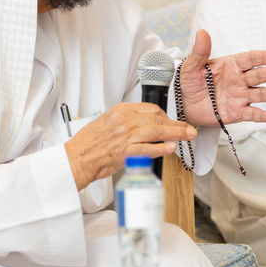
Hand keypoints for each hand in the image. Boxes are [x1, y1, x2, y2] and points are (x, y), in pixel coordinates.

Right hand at [63, 102, 195, 190]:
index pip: (150, 109)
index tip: (173, 121)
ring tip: (187, 136)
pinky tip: (171, 148)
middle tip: (188, 129)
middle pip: (157, 118)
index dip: (165, 116)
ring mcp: (125, 136)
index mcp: (120, 111)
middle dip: (176, 124)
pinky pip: (147, 148)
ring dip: (176, 133)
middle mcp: (124, 121)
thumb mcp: (107, 122)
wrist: (77, 158)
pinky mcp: (125, 152)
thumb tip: (143, 125)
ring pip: (157, 131)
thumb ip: (125, 121)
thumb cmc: (89, 143)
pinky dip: (161, 148)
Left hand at [178, 29, 265, 127]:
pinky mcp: (237, 112)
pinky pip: (251, 114)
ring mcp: (239, 96)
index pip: (249, 59)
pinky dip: (261, 115)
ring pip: (258, 94)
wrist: (182, 103)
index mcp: (230, 66)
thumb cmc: (188, 81)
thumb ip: (200, 51)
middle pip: (257, 76)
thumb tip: (202, 32)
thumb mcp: (191, 66)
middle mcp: (239, 80)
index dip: (262, 57)